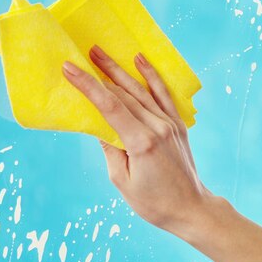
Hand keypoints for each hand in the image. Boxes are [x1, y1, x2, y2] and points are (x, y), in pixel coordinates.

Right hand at [62, 45, 211, 234]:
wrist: (190, 208)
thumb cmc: (153, 202)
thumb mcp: (121, 180)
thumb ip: (109, 148)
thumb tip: (98, 124)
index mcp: (142, 142)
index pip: (109, 107)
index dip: (88, 86)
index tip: (70, 68)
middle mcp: (158, 127)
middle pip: (124, 94)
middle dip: (101, 72)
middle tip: (82, 54)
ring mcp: (170, 123)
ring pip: (141, 90)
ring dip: (120, 70)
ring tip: (101, 52)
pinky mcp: (178, 124)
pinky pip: (163, 94)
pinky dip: (151, 76)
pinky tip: (140, 60)